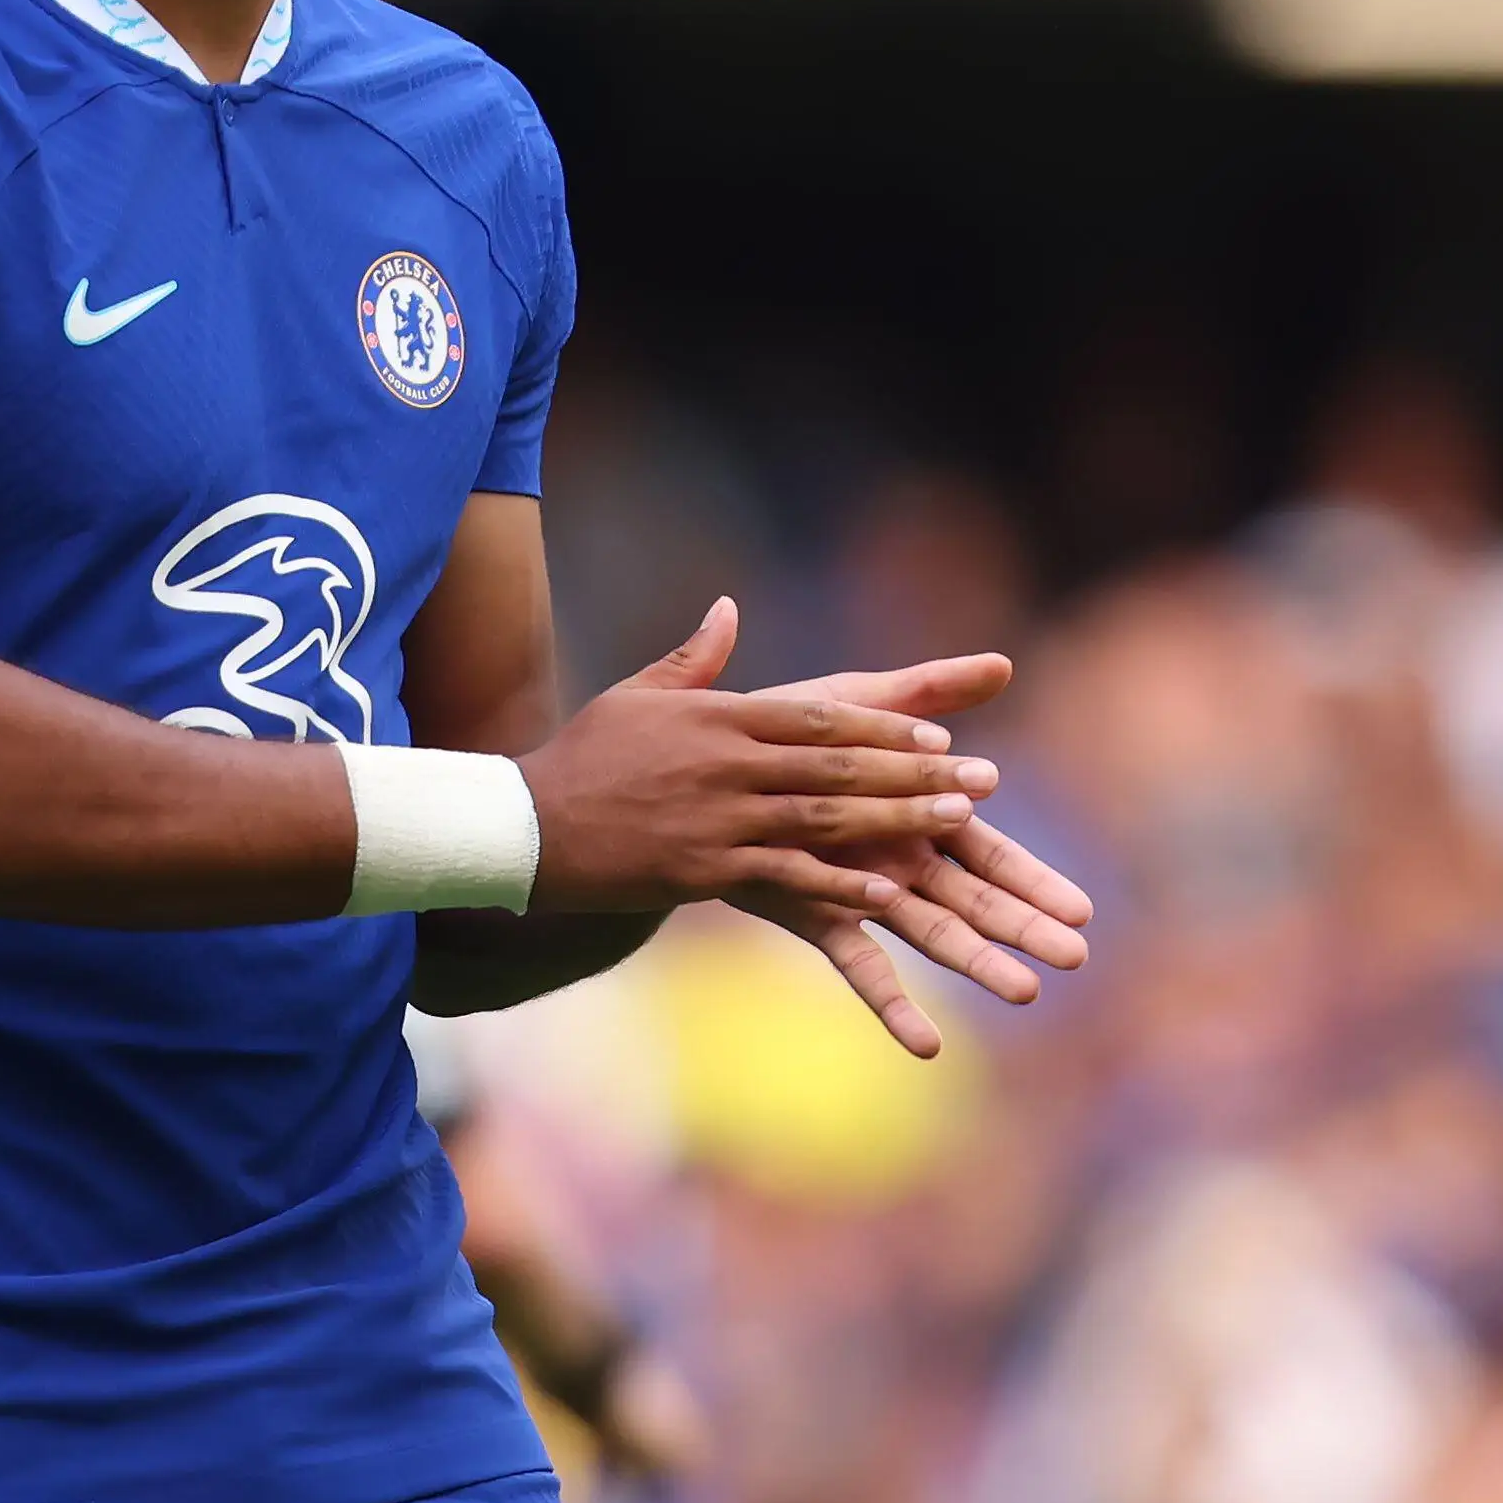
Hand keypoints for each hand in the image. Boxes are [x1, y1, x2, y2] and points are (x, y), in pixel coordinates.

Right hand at [520, 600, 1002, 920]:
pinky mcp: (701, 870)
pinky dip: (837, 884)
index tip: (937, 736)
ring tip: (955, 827)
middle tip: (979, 781)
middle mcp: (727, 764)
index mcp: (718, 717)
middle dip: (914, 773)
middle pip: (838, 768)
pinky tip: (886, 895)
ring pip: (824, 820)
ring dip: (896, 822)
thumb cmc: (581, 759)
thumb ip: (695, 657)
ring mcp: (717, 818)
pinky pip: (784, 877)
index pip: (818, 719)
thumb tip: (729, 608)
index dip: (883, 730)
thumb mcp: (637, 695)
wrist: (523, 826)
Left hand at [729, 653, 1093, 1061]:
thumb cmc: (790, 732)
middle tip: (1076, 957)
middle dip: (1025, 927)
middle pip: (976, 901)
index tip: (1081, 907)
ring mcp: (866, 894)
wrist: (705, 769)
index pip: (992, 852)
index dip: (1033, 878)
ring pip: (934, 936)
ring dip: (979, 965)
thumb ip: (927, 690)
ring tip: (1026, 993)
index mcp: (921, 812)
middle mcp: (903, 859)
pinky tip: (928, 1045)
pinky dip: (894, 1006)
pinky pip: (863, 968)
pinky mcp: (822, 917)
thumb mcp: (860, 703)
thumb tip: (1002, 664)